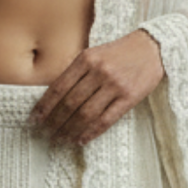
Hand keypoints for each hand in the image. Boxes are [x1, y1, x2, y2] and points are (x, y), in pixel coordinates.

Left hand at [27, 28, 164, 147]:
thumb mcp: (94, 54)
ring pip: (86, 114)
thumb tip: (53, 98)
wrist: (153, 47)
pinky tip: (81, 140)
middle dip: (55, 121)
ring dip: (70, 130)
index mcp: (86, 59)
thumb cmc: (119, 53)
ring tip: (61, 139)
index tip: (34, 119)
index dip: (44, 106)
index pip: (59, 87)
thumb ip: (76, 72)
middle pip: (70, 103)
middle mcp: (99, 72)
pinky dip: (91, 132)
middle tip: (46, 133)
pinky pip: (106, 120)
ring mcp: (115, 85)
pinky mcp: (129, 97)